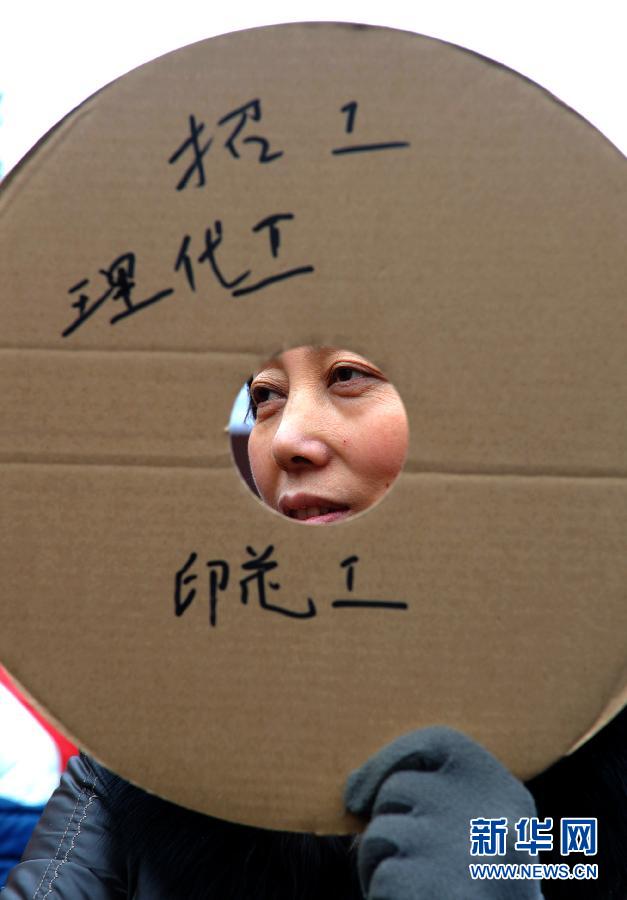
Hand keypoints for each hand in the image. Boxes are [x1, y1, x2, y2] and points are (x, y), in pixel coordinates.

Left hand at [345, 727, 543, 898]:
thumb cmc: (480, 890)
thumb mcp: (484, 836)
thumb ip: (442, 800)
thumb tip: (355, 790)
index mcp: (505, 794)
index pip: (436, 740)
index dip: (390, 757)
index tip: (360, 790)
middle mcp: (483, 812)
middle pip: (399, 789)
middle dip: (388, 822)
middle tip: (415, 863)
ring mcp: (454, 848)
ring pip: (380, 832)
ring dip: (379, 863)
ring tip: (419, 890)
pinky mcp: (425, 886)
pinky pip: (378, 874)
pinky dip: (382, 893)